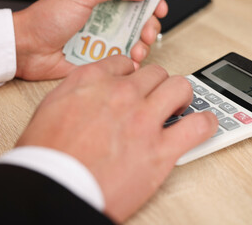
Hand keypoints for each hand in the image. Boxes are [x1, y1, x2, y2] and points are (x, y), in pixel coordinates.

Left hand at [13, 0, 167, 79]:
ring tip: (137, 51)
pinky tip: (129, 62)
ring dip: (142, 46)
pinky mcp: (99, 57)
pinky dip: (130, 62)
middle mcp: (105, 17)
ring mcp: (103, 38)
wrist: (29, 49)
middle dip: (149, 27)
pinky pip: (121, 59)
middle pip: (139, 20)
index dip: (150, 0)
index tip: (158, 8)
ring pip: (134, 40)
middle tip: (148, 34)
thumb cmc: (48, 18)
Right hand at [16, 55, 217, 222]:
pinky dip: (204, 123)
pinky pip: (197, 125)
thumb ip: (76, 91)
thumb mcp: (50, 108)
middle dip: (157, 85)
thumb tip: (93, 89)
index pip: (124, 63)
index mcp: (92, 82)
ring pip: (179, 87)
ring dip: (181, 96)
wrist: (54, 187)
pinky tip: (202, 126)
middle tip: (156, 99)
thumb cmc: (47, 155)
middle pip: (155, 73)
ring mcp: (143, 119)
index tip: (134, 84)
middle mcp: (120, 94)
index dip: (132, 74)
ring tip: (178, 108)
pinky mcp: (160, 149)